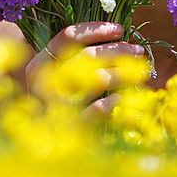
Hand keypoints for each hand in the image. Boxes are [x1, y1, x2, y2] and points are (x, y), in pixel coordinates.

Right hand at [24, 22, 146, 118]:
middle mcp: (45, 82)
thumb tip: (114, 37)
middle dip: (118, 49)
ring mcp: (57, 105)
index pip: (68, 36)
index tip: (119, 29)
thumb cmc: (50, 106)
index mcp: (39, 64)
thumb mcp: (52, 79)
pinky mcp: (71, 128)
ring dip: (122, 72)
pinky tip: (119, 100)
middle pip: (88, 54)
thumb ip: (73, 59)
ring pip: (98, 79)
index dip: (96, 30)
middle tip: (137, 49)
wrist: (37, 147)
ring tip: (139, 71)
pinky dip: (111, 103)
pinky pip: (97, 110)